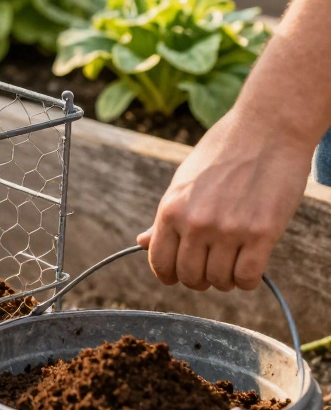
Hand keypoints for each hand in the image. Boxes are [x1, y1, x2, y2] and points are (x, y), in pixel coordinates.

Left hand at [137, 107, 311, 291]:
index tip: (176, 277)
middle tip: (209, 271)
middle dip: (198, 280)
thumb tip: (142, 242)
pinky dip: (246, 281)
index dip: (168, 276)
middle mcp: (196, 222)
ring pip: (219, 280)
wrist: (267, 129)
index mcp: (171, 209)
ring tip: (231, 266)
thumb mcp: (184, 181)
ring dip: (224, 281)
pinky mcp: (262, 233)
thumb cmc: (224, 151)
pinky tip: (248, 270)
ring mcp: (228, 229)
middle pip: (189, 276)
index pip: (159, 262)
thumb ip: (165, 217)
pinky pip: (247, 276)